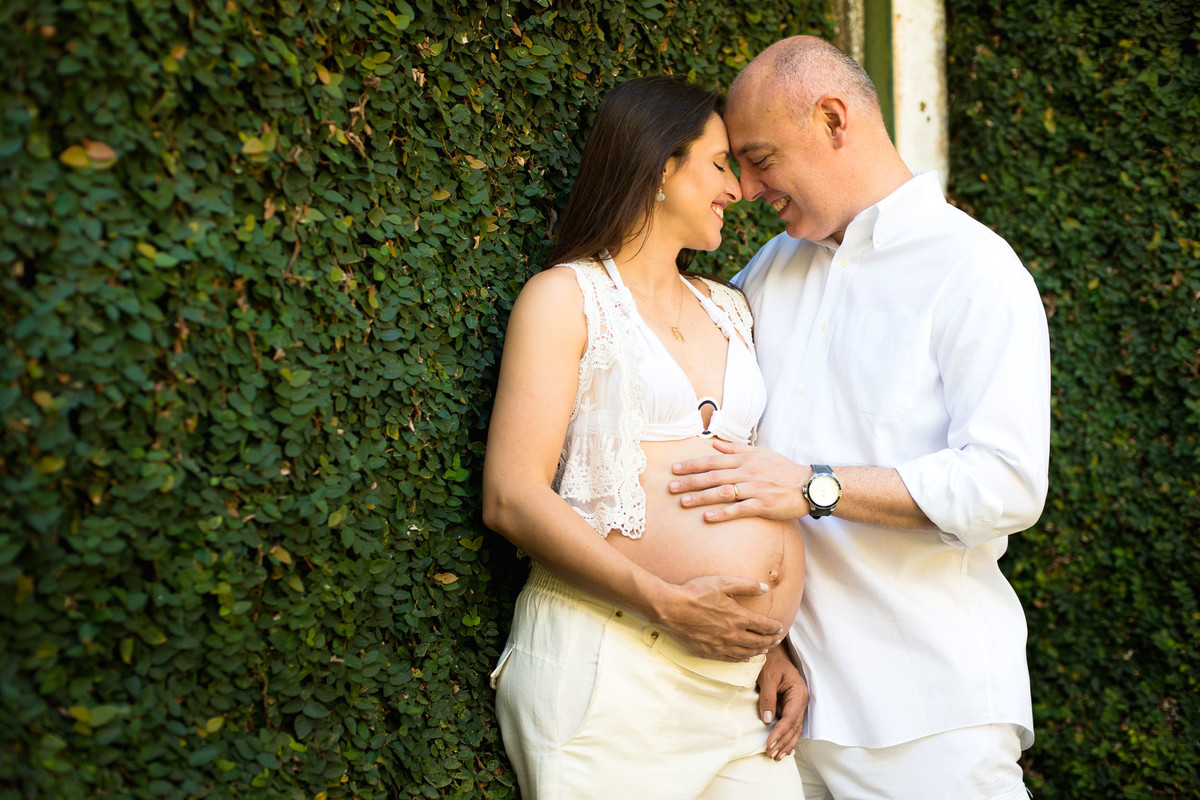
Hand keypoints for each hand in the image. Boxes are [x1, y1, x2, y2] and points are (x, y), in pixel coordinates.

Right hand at [651, 575, 785, 661]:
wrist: (672, 609)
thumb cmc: (696, 593)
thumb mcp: (723, 582)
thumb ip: (746, 586)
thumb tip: (765, 588)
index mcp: (740, 618)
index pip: (764, 626)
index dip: (775, 628)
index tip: (780, 628)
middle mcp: (733, 636)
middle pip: (758, 642)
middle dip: (770, 641)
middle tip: (777, 641)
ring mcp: (721, 646)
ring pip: (746, 653)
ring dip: (758, 652)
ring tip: (765, 650)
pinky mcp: (708, 652)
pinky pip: (730, 659)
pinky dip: (741, 659)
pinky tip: (744, 658)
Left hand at [669, 440, 809, 521]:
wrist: (808, 485)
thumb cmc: (783, 470)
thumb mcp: (760, 453)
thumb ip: (736, 449)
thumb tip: (714, 444)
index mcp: (745, 459)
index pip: (713, 460)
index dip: (692, 465)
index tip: (674, 469)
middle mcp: (747, 472)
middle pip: (713, 476)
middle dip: (690, 481)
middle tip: (671, 487)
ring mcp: (755, 488)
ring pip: (723, 492)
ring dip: (701, 497)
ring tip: (683, 502)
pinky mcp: (763, 504)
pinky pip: (739, 509)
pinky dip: (722, 513)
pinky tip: (707, 517)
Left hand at [757, 643, 807, 759]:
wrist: (774, 653)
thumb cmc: (771, 662)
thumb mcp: (767, 678)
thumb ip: (768, 699)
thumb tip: (768, 720)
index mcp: (798, 693)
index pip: (790, 718)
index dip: (780, 733)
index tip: (769, 744)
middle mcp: (801, 701)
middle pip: (794, 727)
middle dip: (783, 742)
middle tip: (771, 754)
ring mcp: (797, 705)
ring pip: (794, 729)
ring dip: (786, 743)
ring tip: (776, 756)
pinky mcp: (791, 707)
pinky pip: (791, 725)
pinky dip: (786, 737)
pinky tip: (782, 749)